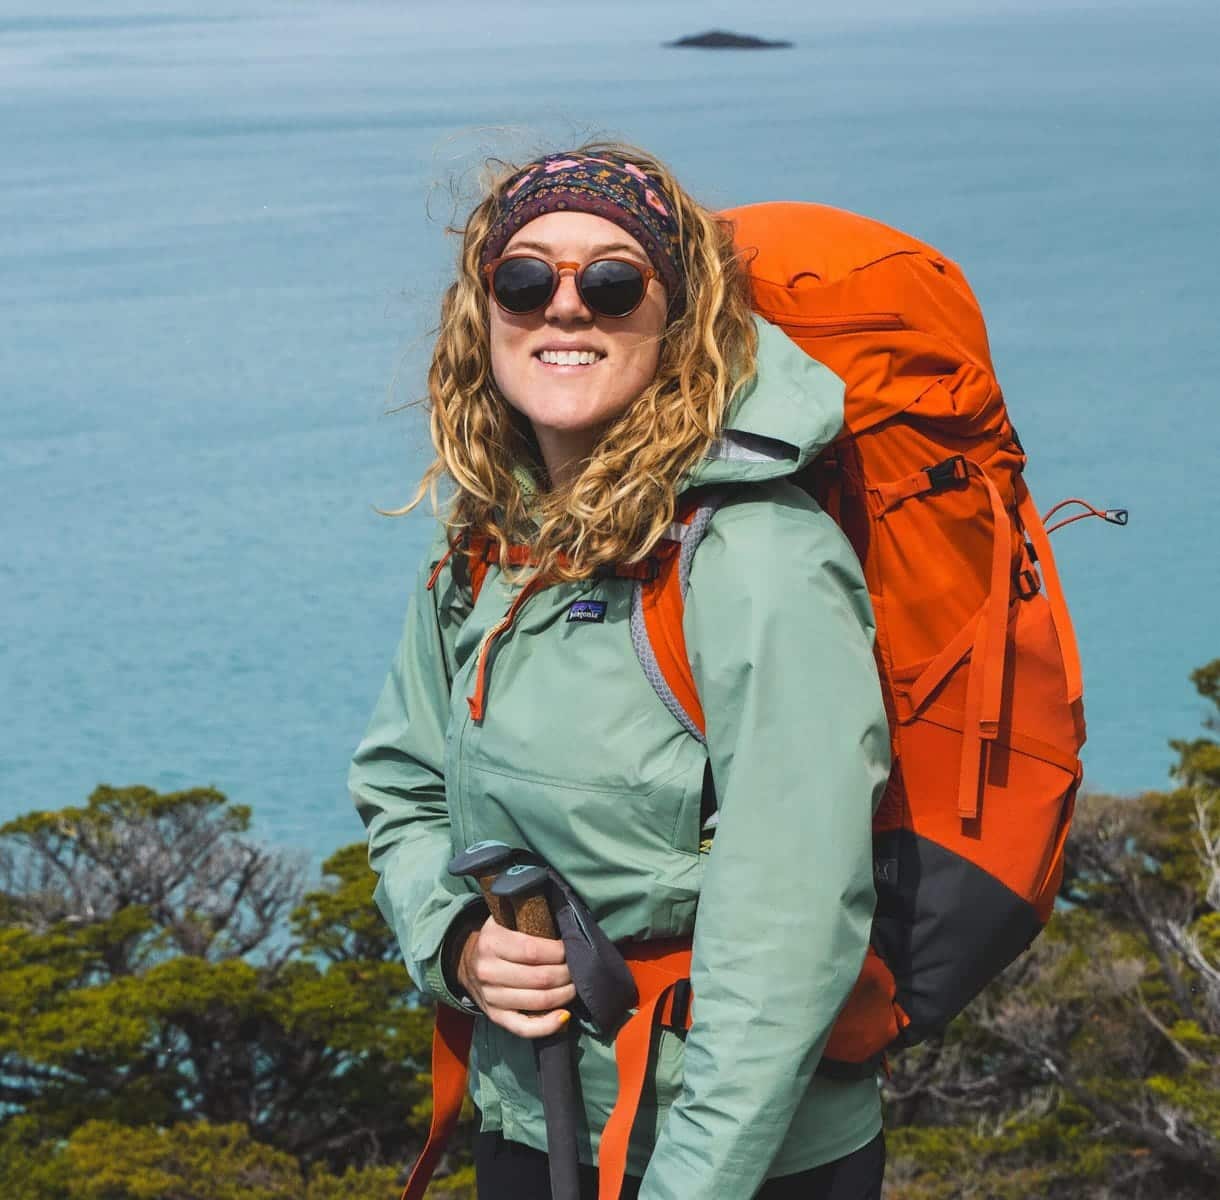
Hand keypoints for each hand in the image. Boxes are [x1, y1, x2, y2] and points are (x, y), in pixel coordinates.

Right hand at [456, 915, 575, 1038]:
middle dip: (567, 974)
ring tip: (575, 985)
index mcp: (492, 942)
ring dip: (564, 995)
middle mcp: (488, 971)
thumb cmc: (498, 938)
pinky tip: (564, 1016)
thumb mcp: (505, 919)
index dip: (559, 952)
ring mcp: (491, 997)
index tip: (572, 948)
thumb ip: (527, 914)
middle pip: (540, 978)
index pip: (533, 951)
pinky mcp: (495, 1016)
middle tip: (579, 968)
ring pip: (537, 1002)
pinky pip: (524, 1027)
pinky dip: (548, 1025)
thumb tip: (563, 917)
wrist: (467, 961)